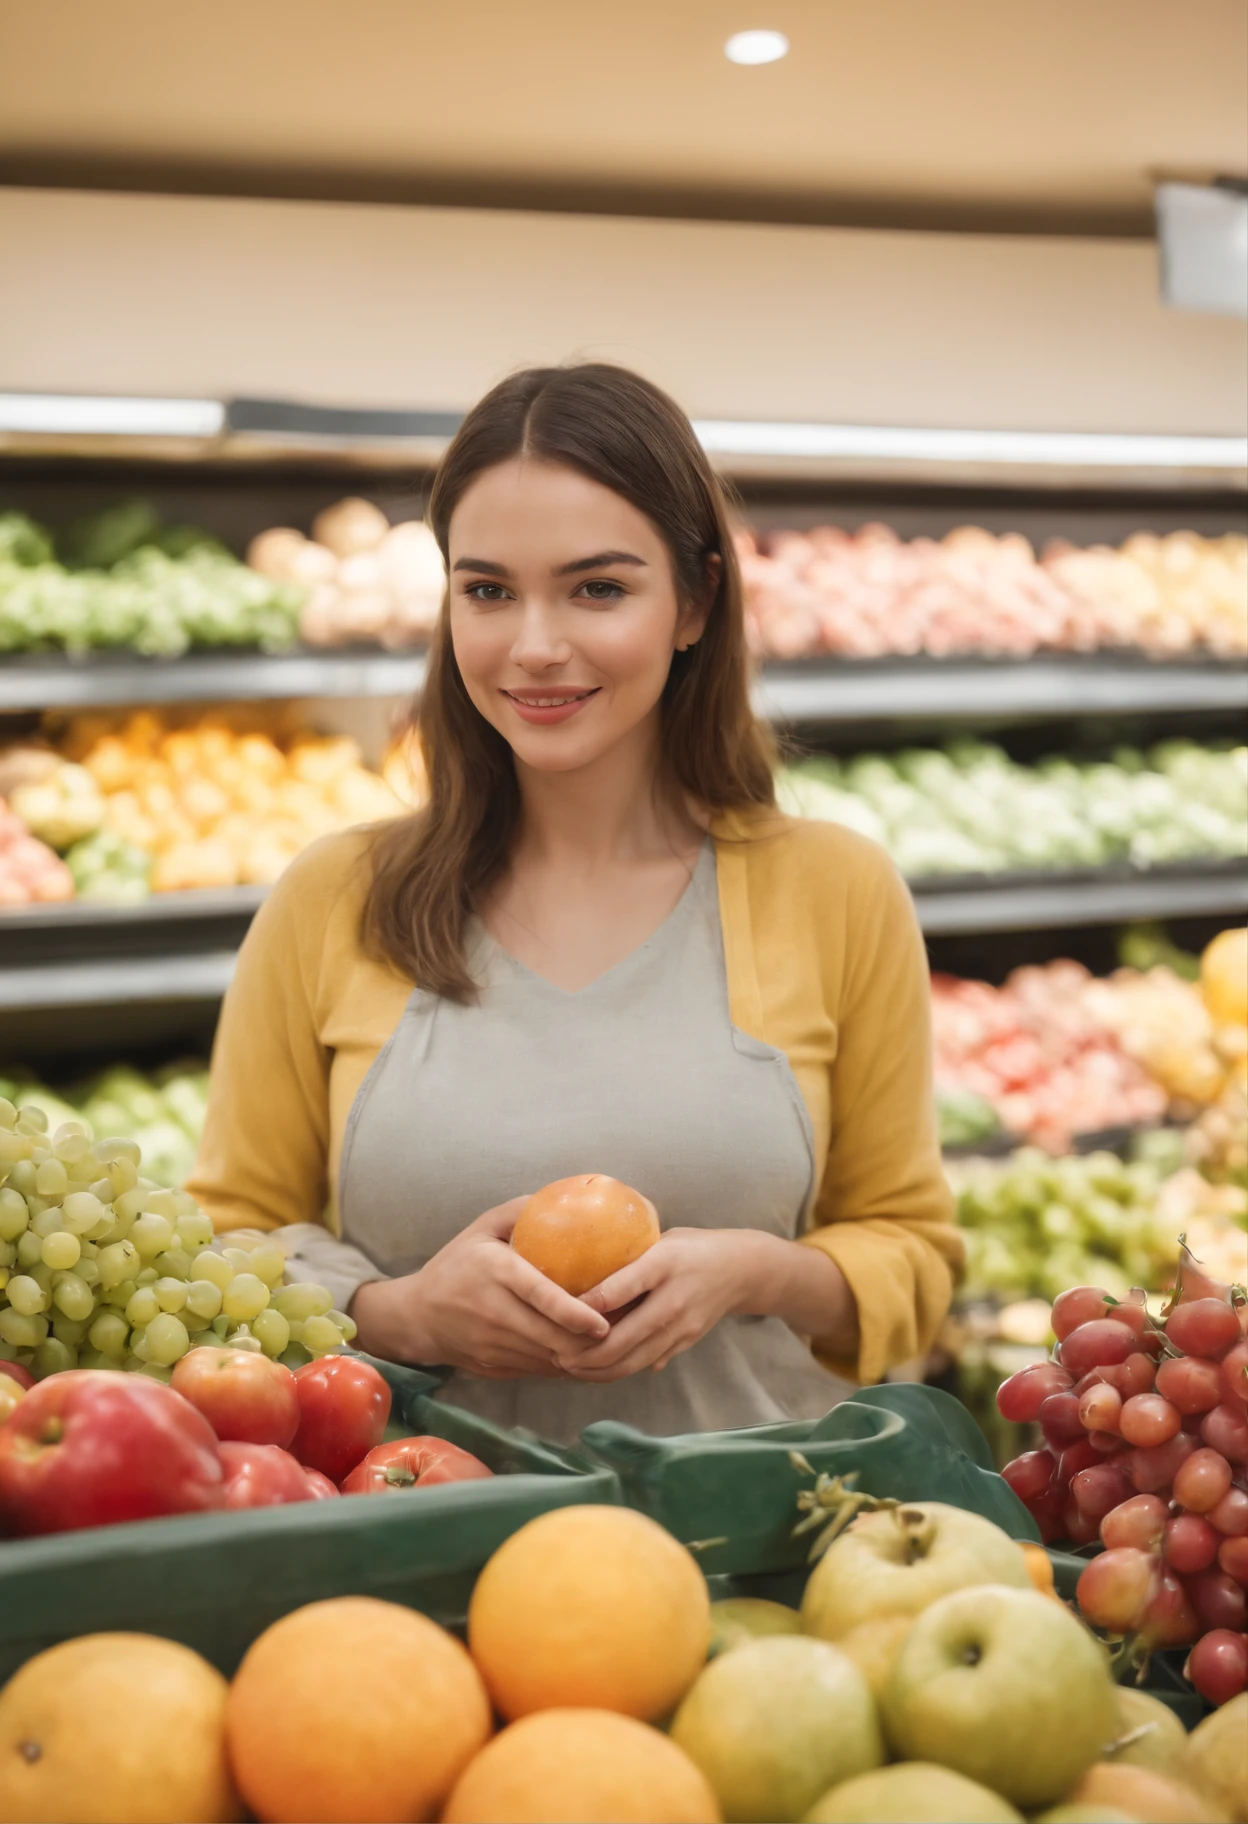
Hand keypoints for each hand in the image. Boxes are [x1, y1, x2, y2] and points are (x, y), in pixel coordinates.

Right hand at [350, 1198, 609, 1376]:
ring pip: (551, 1360)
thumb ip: (521, 1211)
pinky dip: (569, 1366)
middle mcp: (495, 1313)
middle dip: (592, 1342)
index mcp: (495, 1273)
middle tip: (627, 1331)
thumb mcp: (481, 1228)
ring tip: (619, 1344)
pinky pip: (543, 1371)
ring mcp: (494, 1346)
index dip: (574, 1313)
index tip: (604, 1321)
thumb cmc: (455, 1265)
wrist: (414, 1316)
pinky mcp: (497, 1368)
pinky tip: (592, 1355)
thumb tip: (571, 1197)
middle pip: (552, 1337)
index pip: (539, 1296)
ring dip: (586, 1358)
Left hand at [559, 1228, 857, 1382]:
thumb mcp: (660, 1241)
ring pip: (633, 1360)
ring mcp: (681, 1325)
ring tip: (568, 1367)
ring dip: (598, 1370)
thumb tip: (582, 1284)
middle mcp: (673, 1298)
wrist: (744, 1269)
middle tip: (554, 1354)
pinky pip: (646, 1362)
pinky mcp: (685, 1342)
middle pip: (623, 1338)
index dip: (588, 1306)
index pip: (621, 1287)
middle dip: (585, 1354)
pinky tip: (595, 1369)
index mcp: (664, 1263)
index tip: (558, 1313)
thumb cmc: (692, 1247)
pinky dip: (618, 1370)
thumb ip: (627, 1264)